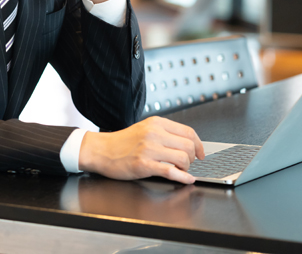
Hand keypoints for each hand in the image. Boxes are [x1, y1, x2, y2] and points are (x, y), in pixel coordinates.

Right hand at [79, 117, 204, 183]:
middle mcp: (153, 134)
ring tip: (179, 170)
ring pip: (183, 159)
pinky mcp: (143, 164)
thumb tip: (187, 144)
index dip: (199, 145)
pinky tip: (185, 179)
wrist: (100, 150)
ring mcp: (148, 149)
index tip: (201, 153)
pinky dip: (183, 178)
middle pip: (188, 146)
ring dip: (186, 168)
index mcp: (156, 123)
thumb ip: (164, 133)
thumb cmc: (121, 143)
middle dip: (193, 158)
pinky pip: (171, 172)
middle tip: (187, 163)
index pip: (188, 132)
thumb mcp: (144, 129)